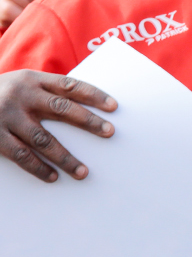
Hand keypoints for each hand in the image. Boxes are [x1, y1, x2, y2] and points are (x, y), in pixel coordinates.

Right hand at [0, 70, 116, 180]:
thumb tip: (85, 108)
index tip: (114, 106)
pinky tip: (52, 177)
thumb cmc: (0, 93)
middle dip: (87, 121)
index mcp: (31, 79)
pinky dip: (38, 168)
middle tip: (109, 132)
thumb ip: (46, 92)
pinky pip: (20, 155)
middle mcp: (20, 95)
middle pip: (61, 108)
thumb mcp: (20, 83)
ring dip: (65, 157)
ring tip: (83, 172)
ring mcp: (6, 115)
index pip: (69, 85)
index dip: (93, 94)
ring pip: (43, 139)